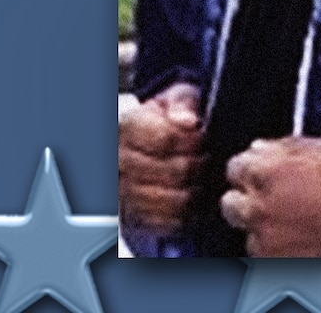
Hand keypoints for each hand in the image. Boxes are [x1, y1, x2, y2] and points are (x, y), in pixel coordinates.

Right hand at [118, 82, 202, 235]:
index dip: (192, 140)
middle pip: (175, 171)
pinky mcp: (132, 218)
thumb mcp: (172, 98)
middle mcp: (115, 162)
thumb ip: (182, 104)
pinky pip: (168, 222)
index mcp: (122, 126)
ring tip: (199, 176)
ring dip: (196, 188)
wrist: (140, 143)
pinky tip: (190, 195)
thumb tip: (188, 122)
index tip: (200, 136)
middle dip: (198, 164)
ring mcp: (121, 193)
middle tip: (204, 157)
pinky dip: (188, 212)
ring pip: (174, 200)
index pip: (166, 138)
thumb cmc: (162, 117)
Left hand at [220, 136, 320, 256]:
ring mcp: (263, 238)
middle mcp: (257, 205)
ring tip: (293, 223)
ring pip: (248, 231)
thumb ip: (285, 147)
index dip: (251, 168)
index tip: (261, 173)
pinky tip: (297, 240)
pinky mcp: (273, 262)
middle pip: (231, 202)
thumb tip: (262, 148)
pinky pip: (263, 254)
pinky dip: (276, 248)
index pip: (236, 166)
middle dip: (247, 199)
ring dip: (263, 226)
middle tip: (272, 199)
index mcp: (265, 170)